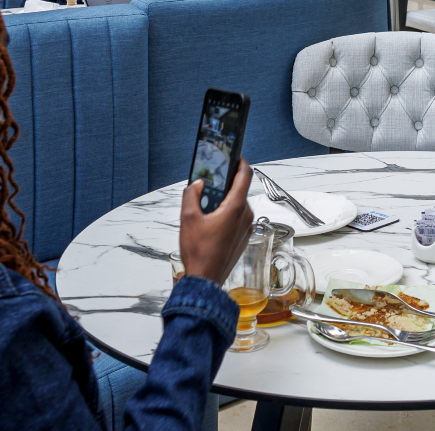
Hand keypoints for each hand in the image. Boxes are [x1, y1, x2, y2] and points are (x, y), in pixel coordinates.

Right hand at [179, 159, 253, 284]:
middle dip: (224, 185)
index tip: (234, 157)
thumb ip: (192, 195)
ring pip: (237, 205)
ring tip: (205, 208)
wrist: (206, 279)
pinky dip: (226, 215)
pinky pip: (237, 219)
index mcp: (235, 208)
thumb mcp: (188, 218)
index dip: (240, 162)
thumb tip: (198, 185)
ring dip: (224, 202)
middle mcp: (245, 216)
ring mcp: (246, 228)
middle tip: (209, 185)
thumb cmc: (199, 252)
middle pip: (239, 191)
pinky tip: (211, 223)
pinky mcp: (244, 238)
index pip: (245, 176)